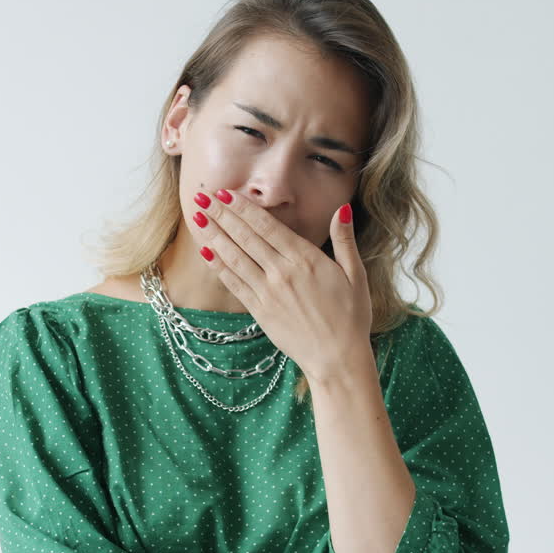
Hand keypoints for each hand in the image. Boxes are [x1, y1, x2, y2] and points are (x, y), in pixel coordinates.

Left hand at [190, 189, 371, 384]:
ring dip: (214, 235)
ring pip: (235, 257)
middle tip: (202, 196)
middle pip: (246, 236)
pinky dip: (218, 266)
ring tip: (197, 217)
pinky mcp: (260, 311)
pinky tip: (206, 251)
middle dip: (222, 214)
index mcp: (306, 259)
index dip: (243, 208)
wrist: (338, 359)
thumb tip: (341, 209)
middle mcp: (282, 272)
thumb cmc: (351, 318)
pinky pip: (234, 284)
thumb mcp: (356, 275)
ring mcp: (268, 292)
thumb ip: (345, 241)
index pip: (267, 226)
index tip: (226, 193)